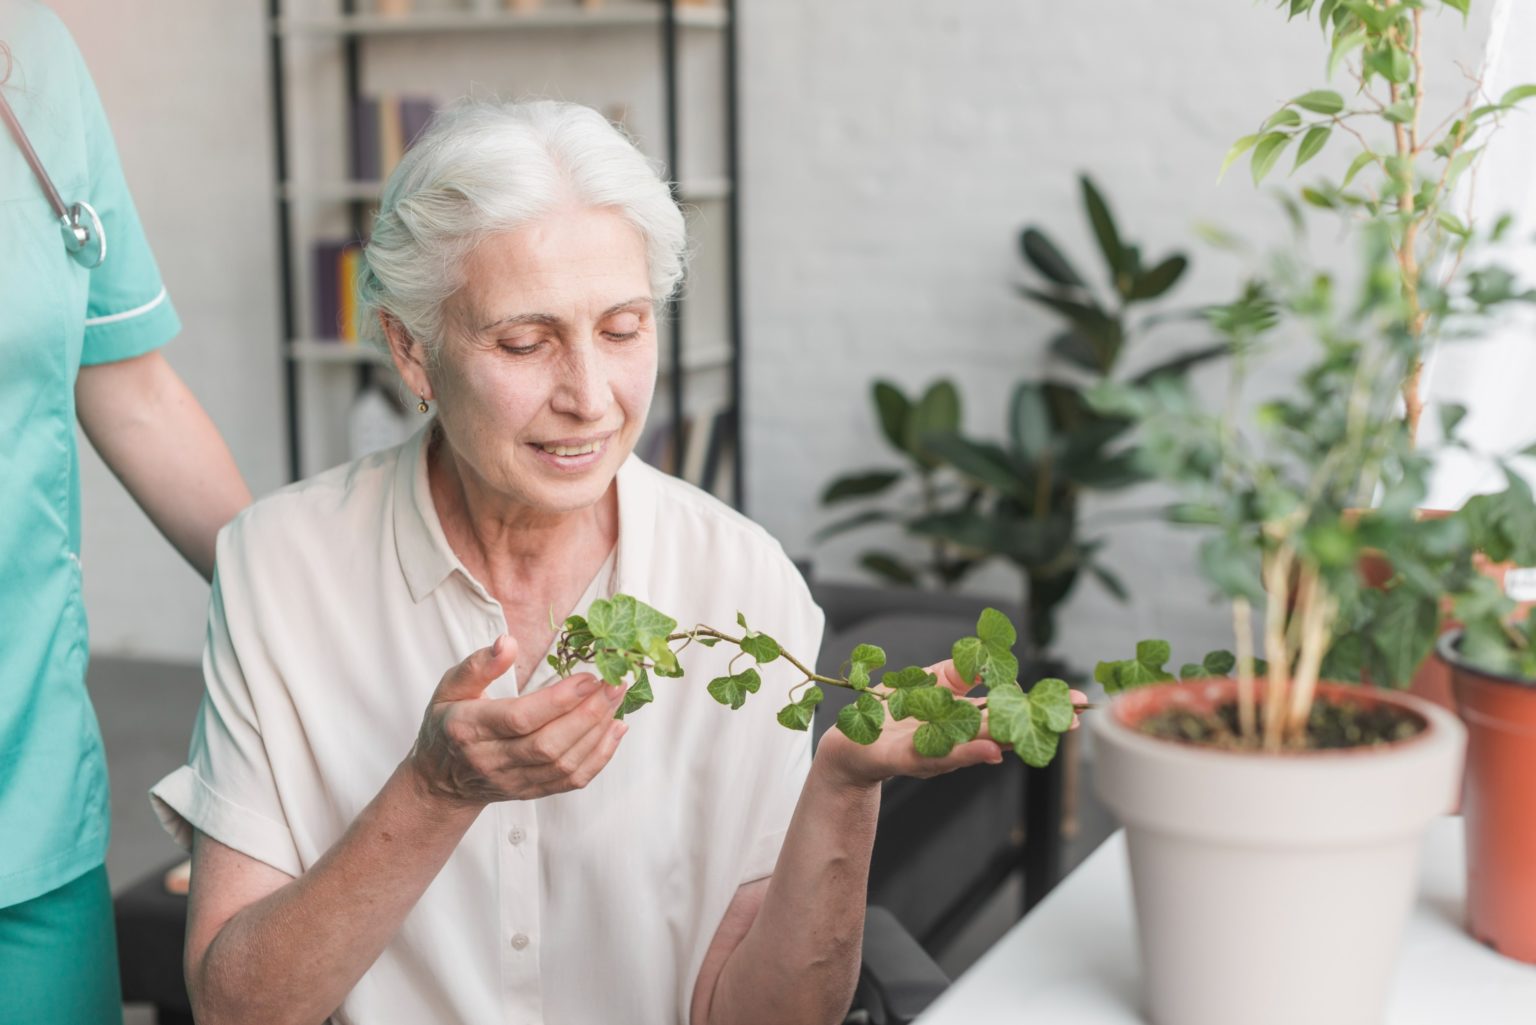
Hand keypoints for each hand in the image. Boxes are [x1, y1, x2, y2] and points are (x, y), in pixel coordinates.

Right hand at [407, 634, 629, 806]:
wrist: (442, 780)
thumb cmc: (448, 725)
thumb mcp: (450, 687)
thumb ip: (478, 665)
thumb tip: (507, 642)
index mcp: (468, 730)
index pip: (519, 718)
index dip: (558, 700)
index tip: (589, 677)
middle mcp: (491, 761)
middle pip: (548, 745)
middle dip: (589, 714)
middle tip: (615, 684)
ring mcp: (513, 781)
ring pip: (564, 765)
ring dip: (598, 732)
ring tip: (617, 700)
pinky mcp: (531, 792)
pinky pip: (571, 781)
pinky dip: (600, 756)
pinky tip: (615, 729)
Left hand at [815, 658, 1087, 790]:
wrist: (850, 742)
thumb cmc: (895, 715)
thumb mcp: (931, 684)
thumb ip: (964, 674)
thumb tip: (998, 664)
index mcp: (966, 720)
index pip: (1012, 713)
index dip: (1044, 707)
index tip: (1079, 701)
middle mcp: (957, 740)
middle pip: (1003, 732)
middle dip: (1036, 726)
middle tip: (1071, 720)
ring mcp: (933, 752)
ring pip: (973, 746)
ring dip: (1005, 739)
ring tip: (1036, 731)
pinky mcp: (902, 759)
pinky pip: (933, 756)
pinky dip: (962, 754)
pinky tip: (987, 750)